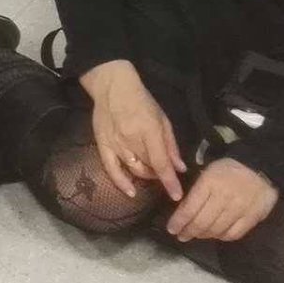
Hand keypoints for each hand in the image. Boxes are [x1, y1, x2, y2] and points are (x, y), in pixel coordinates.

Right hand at [80, 59, 185, 200]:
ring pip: (134, 170)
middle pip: (148, 168)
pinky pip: (111, 169)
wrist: (111, 86)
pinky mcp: (102, 145)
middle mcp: (131, 140)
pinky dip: (121, 183)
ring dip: (146, 175)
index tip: (177, 195)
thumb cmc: (141, 100)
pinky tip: (130, 192)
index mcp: (149, 131)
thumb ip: (171, 144)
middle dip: (159, 174)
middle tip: (163, 170)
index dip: (170, 181)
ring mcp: (115, 144)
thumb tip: (180, 168)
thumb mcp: (162, 118)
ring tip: (151, 171)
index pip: (161, 163)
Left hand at [167, 159, 278, 242]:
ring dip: (203, 235)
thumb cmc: (229, 169)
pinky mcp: (252, 217)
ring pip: (216, 230)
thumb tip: (181, 210)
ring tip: (197, 235)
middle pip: (202, 222)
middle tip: (182, 236)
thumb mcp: (208, 172)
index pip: (189, 208)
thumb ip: (196, 191)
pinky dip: (221, 237)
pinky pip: (233, 234)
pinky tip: (216, 234)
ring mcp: (239, 209)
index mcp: (209, 183)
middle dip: (188, 231)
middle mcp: (223, 197)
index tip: (171, 229)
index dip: (178, 222)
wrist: (260, 167)